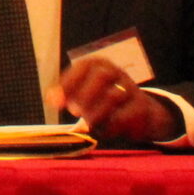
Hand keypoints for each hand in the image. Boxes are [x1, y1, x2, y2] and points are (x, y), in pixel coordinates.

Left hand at [55, 55, 178, 143]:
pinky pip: (123, 116)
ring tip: (88, 122)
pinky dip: (110, 126)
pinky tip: (104, 130)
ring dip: (95, 113)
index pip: (83, 67)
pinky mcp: (141, 108)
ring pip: (113, 97)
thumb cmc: (104, 100)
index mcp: (99, 65)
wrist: (141, 113)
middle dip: (84, 95)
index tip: (55, 101)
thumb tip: (51, 98)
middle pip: (101, 76)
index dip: (67, 83)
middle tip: (73, 111)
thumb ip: (68, 93)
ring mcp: (131, 89)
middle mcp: (116, 72)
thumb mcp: (86, 91)